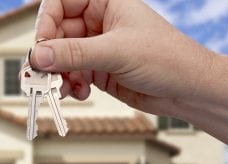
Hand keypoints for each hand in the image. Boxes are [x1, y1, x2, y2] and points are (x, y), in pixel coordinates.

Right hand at [30, 0, 214, 115]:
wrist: (189, 90)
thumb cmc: (167, 58)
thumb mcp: (116, 52)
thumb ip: (74, 54)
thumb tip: (38, 56)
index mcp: (105, 2)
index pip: (61, 2)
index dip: (47, 21)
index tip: (42, 45)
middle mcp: (98, 21)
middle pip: (57, 32)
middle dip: (50, 55)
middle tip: (43, 74)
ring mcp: (97, 46)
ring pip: (62, 57)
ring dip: (58, 74)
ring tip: (61, 89)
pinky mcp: (98, 69)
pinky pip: (72, 74)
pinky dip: (70, 85)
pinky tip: (79, 92)